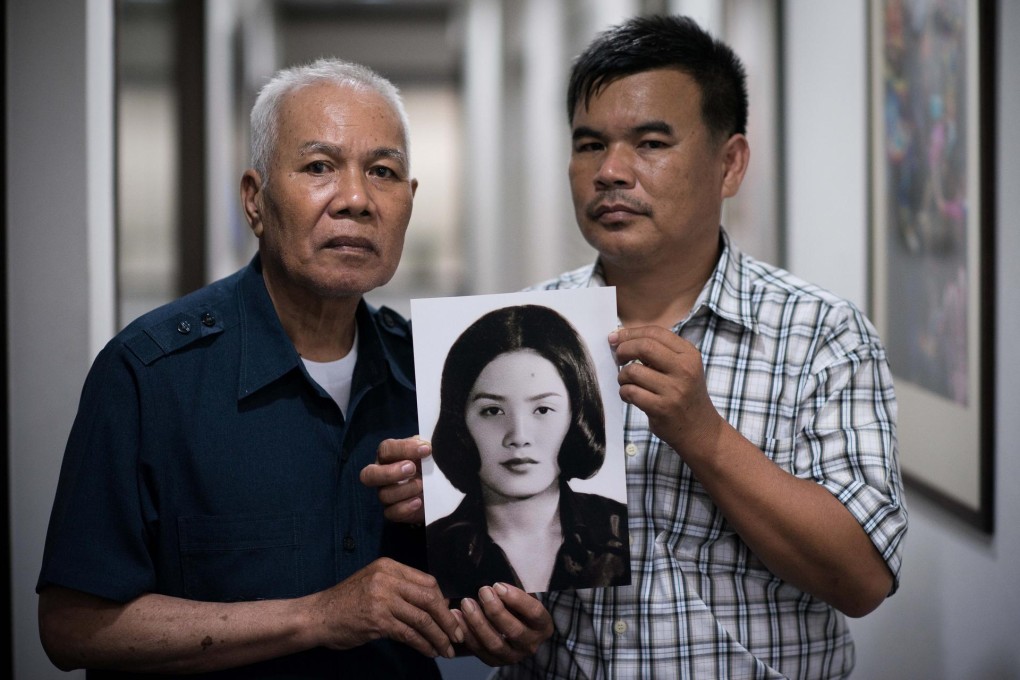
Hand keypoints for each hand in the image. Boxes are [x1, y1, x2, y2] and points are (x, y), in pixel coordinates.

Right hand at [309, 557, 462, 658]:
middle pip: (429, 598)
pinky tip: (429, 651)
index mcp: (389, 566)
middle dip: (447, 619)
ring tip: (447, 648)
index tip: (451, 615)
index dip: (443, 600)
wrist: (318, 616)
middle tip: (458, 635)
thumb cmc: (347, 602)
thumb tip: (435, 603)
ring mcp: (381, 598)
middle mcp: (387, 579)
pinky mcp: (377, 620)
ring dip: (438, 636)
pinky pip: (408, 633)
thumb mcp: (374, 583)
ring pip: (422, 618)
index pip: (427, 581)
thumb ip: (400, 588)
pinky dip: (423, 644)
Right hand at [360, 437, 429, 523]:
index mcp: (388, 455)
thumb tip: (427, 445)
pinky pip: (391, 513)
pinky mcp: (392, 511)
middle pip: (370, 474)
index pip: (387, 448)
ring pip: (384, 494)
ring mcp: (385, 494)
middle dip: (390, 472)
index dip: (405, 448)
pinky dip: (405, 508)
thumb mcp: (427, 452)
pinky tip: (419, 502)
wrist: (437, 488)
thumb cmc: (428, 464)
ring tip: (422, 485)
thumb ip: (425, 446)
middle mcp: (381, 474)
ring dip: (405, 489)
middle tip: (412, 469)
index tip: (426, 450)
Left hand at [454, 583, 552, 665]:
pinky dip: (466, 633)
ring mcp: (513, 656)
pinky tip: (458, 616)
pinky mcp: (494, 661)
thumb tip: (498, 577)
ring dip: (478, 623)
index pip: (534, 613)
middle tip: (483, 591)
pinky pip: (479, 650)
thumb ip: (514, 590)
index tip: (499, 585)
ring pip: (494, 643)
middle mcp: (531, 644)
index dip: (517, 599)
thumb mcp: (523, 595)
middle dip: (495, 610)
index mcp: (543, 625)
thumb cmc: (518, 605)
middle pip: (514, 631)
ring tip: (466, 603)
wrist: (514, 626)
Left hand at [610, 326, 724, 456]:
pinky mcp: (662, 408)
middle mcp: (684, 369)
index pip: (655, 332)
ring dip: (622, 376)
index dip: (631, 332)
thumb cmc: (684, 394)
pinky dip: (624, 392)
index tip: (616, 337)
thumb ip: (659, 352)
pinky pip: (631, 392)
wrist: (700, 430)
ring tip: (626, 382)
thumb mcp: (682, 368)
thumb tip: (621, 337)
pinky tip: (629, 396)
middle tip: (618, 358)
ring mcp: (674, 389)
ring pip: (633, 371)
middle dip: (623, 349)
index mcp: (689, 354)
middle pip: (644, 346)